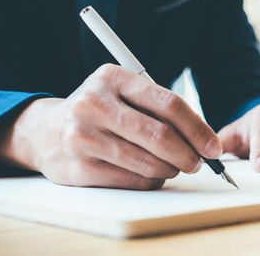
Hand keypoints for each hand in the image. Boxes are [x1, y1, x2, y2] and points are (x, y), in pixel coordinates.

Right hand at [0, 64, 221, 189]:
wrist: (45, 131)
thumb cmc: (99, 111)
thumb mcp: (123, 94)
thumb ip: (159, 109)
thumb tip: (202, 138)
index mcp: (113, 78)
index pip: (169, 104)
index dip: (197, 128)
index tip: (213, 147)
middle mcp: (94, 104)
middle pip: (160, 136)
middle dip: (189, 155)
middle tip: (199, 163)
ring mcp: (83, 136)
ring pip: (148, 163)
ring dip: (172, 169)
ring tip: (175, 166)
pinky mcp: (79, 168)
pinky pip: (133, 180)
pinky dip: (152, 180)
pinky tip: (153, 173)